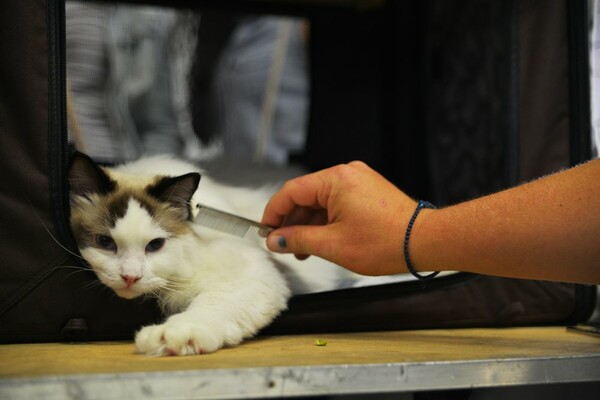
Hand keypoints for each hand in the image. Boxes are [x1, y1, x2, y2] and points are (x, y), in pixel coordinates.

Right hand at [262, 161, 419, 275]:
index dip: (274, 213)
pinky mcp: (368, 192)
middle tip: (283, 245)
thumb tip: (276, 240)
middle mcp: (347, 174)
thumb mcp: (333, 245)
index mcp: (336, 180)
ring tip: (303, 250)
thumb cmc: (387, 242)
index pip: (291, 192)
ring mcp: (359, 182)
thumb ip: (298, 239)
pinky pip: (337, 203)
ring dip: (309, 224)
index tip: (265, 231)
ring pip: (321, 201)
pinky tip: (321, 241)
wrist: (425, 242)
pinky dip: (326, 221)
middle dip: (292, 222)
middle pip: (305, 195)